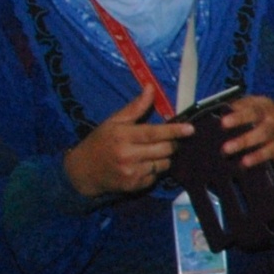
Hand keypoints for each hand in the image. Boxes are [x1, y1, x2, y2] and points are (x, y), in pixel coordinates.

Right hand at [63, 90, 191, 196]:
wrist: (83, 171)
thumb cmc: (100, 142)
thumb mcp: (114, 121)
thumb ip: (135, 107)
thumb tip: (151, 88)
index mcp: (123, 136)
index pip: (153, 133)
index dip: (174, 131)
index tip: (191, 129)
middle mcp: (128, 155)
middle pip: (164, 149)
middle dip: (171, 144)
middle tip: (167, 140)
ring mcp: (132, 172)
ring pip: (164, 164)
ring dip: (164, 157)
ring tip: (150, 152)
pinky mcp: (135, 186)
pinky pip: (156, 176)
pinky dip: (155, 170)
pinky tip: (143, 165)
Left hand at [217, 95, 273, 181]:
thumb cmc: (267, 115)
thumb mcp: (256, 103)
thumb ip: (239, 105)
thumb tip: (218, 110)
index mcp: (264, 111)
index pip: (252, 112)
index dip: (238, 118)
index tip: (223, 123)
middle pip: (262, 132)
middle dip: (244, 141)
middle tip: (226, 149)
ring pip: (272, 148)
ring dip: (259, 156)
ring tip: (244, 163)